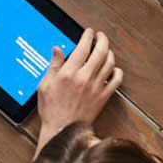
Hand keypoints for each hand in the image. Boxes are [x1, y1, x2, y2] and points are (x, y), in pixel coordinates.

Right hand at [36, 29, 122, 148]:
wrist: (63, 129)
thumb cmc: (52, 109)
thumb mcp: (45, 85)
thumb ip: (53, 65)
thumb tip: (57, 50)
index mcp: (68, 73)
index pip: (82, 48)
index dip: (87, 36)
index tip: (89, 32)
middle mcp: (84, 78)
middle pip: (100, 52)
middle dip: (102, 40)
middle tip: (101, 36)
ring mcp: (96, 87)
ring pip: (110, 63)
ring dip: (109, 53)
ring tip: (106, 50)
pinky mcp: (104, 96)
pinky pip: (117, 80)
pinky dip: (117, 71)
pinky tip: (114, 69)